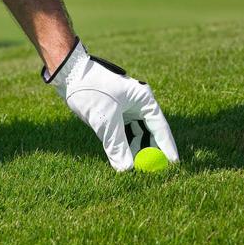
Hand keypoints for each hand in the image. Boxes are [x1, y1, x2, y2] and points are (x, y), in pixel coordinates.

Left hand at [43, 40, 178, 170]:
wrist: (69, 74)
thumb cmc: (91, 90)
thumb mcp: (106, 120)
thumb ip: (117, 145)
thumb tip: (127, 169)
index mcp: (144, 99)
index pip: (160, 127)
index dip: (167, 147)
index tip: (173, 164)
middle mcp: (138, 103)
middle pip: (150, 132)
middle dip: (150, 151)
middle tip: (151, 170)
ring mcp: (126, 107)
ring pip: (135, 133)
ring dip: (134, 149)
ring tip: (134, 167)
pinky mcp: (114, 112)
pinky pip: (123, 131)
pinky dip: (122, 143)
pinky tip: (121, 157)